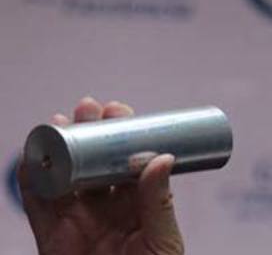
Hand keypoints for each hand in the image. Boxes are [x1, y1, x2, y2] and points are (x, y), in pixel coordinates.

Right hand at [18, 97, 184, 254]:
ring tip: (59, 122)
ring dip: (58, 148)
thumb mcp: (163, 241)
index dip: (123, 134)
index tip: (118, 111)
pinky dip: (30, 181)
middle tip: (89, 108)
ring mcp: (78, 220)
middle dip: (90, 133)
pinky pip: (37, 206)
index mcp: (139, 204)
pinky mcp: (51, 238)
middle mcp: (107, 207)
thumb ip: (159, 202)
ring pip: (64, 177)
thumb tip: (162, 157)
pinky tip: (29, 156)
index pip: (129, 161)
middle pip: (95, 162)